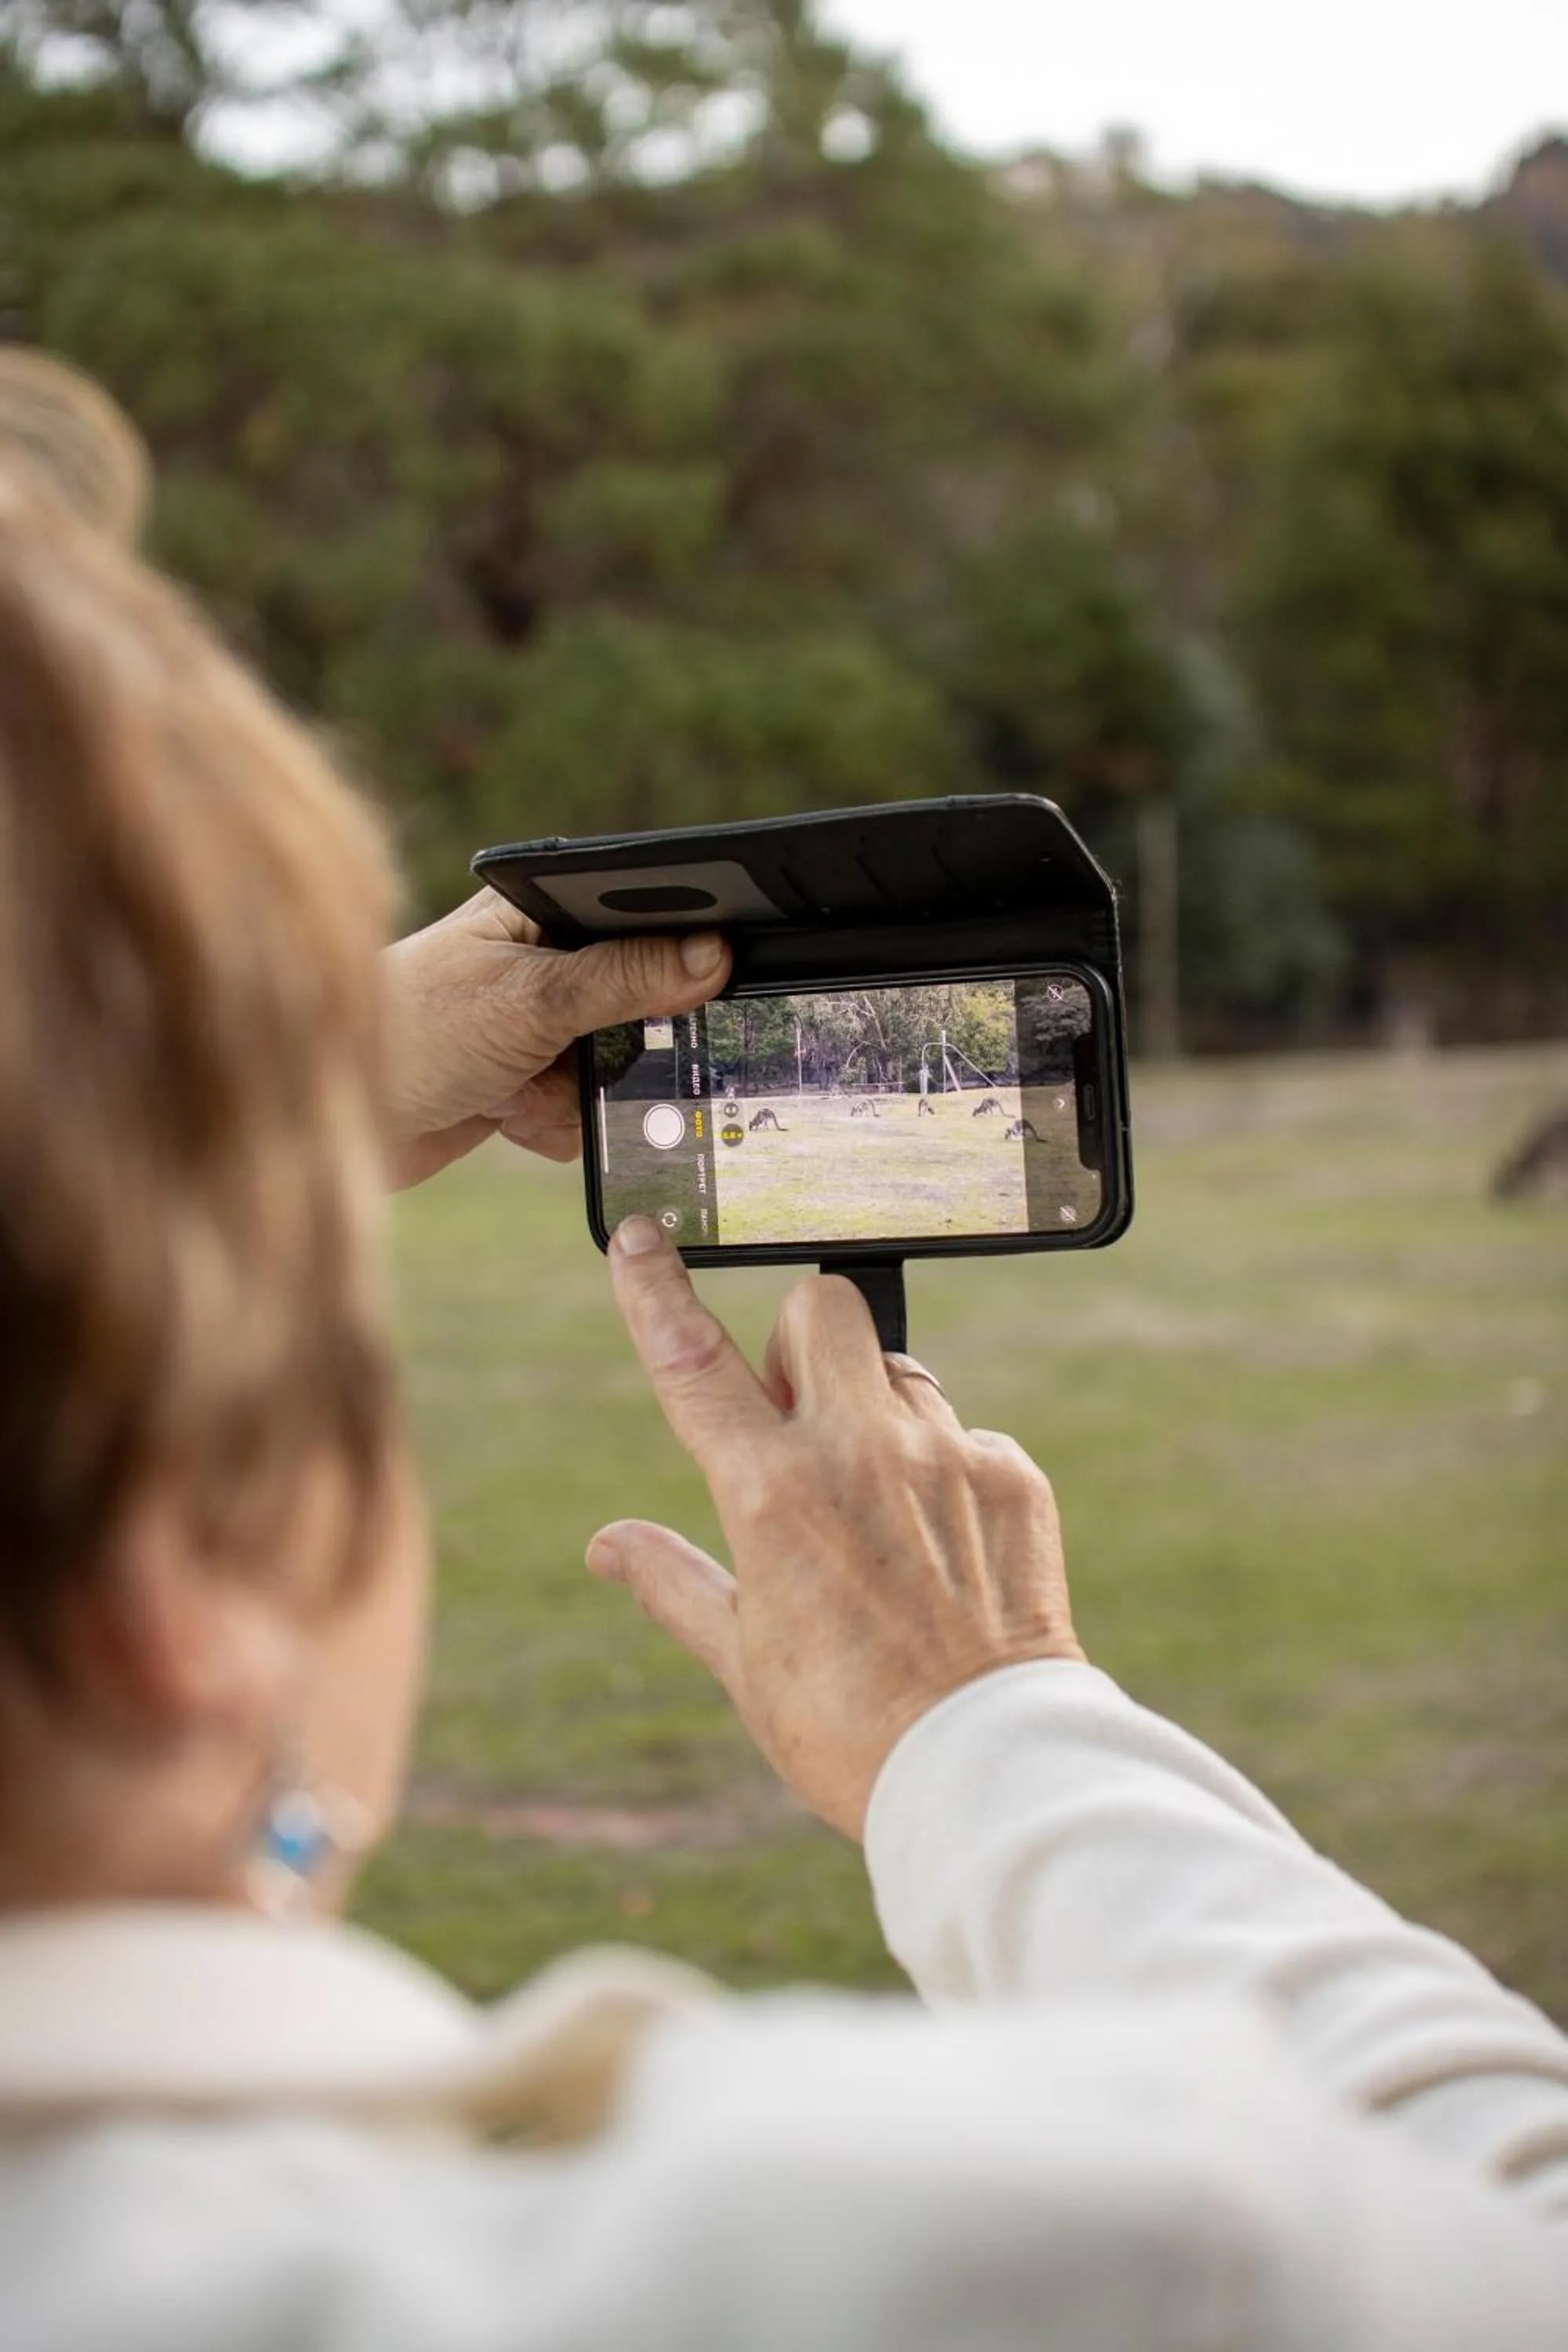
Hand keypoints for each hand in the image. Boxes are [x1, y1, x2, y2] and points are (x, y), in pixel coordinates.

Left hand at [380, 889, 730, 1186]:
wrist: (329, 1120)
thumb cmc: (410, 1031)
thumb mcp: (531, 999)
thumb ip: (625, 976)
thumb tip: (712, 953)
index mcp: (539, 911)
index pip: (638, 916)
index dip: (678, 952)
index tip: (704, 987)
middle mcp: (538, 963)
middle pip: (637, 1002)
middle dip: (616, 1048)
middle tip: (580, 1056)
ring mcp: (530, 1026)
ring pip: (612, 1067)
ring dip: (575, 1095)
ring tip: (519, 1091)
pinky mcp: (519, 1082)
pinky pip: (580, 1110)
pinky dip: (550, 1124)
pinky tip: (504, 1116)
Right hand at [587, 1218, 1083, 1840]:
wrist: (988, 1772)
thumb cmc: (849, 1730)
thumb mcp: (742, 1661)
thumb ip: (674, 1582)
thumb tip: (605, 1544)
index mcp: (771, 1493)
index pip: (694, 1361)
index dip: (656, 1291)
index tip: (641, 1236)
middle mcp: (859, 1452)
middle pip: (822, 1308)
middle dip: (801, 1343)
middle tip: (801, 1422)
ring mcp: (944, 1457)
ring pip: (899, 1368)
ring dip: (875, 1411)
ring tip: (881, 1509)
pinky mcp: (1013, 1476)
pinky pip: (966, 1434)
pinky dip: (946, 1471)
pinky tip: (945, 1549)